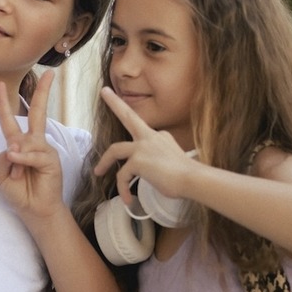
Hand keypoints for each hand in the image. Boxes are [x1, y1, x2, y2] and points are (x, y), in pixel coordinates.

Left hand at [0, 70, 66, 222]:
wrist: (35, 210)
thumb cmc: (19, 192)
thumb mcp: (1, 176)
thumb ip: (2, 159)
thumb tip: (14, 147)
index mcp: (18, 144)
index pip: (9, 120)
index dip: (3, 103)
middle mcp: (33, 143)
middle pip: (37, 113)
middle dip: (43, 93)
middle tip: (50, 74)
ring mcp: (44, 149)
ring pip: (25, 141)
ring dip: (17, 158)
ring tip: (18, 175)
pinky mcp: (51, 159)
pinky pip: (34, 153)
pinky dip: (24, 159)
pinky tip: (20, 165)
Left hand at [92, 86, 195, 205]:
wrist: (193, 179)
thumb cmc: (186, 175)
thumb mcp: (172, 158)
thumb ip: (160, 155)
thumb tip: (153, 166)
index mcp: (159, 136)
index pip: (141, 127)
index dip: (132, 124)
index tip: (124, 110)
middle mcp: (150, 137)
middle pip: (128, 116)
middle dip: (115, 102)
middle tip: (104, 92)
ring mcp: (142, 147)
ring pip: (115, 150)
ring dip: (104, 162)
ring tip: (98, 172)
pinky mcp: (138, 161)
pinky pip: (122, 176)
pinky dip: (122, 189)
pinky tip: (127, 200)